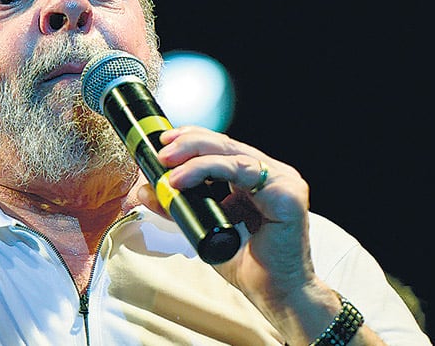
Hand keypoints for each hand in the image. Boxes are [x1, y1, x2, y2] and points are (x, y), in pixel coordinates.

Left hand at [139, 127, 324, 306]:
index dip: (193, 140)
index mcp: (257, 179)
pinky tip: (184, 179)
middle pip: (226, 146)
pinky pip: (242, 170)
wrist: (276, 294)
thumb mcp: (204, 229)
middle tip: (161, 152)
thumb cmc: (249, 266)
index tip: (164, 142)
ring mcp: (282, 181)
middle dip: (189, 143)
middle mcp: (272, 175)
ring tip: (167, 166)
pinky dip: (209, 170)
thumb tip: (147, 190)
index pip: (223, 149)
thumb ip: (180, 209)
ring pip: (232, 154)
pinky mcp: (287, 193)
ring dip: (194, 156)